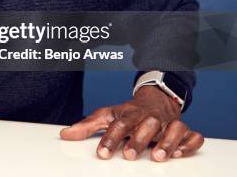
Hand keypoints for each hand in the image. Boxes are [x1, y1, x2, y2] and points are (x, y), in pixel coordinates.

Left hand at [59, 85, 203, 160]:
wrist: (155, 98)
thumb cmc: (128, 112)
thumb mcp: (107, 116)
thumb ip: (87, 126)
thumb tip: (64, 134)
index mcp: (129, 114)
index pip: (118, 125)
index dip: (110, 139)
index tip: (102, 154)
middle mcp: (149, 117)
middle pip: (146, 125)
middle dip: (139, 140)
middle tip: (131, 155)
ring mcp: (168, 122)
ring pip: (173, 128)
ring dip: (168, 141)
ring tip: (159, 157)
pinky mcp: (183, 128)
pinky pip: (192, 134)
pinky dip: (189, 142)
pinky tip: (181, 153)